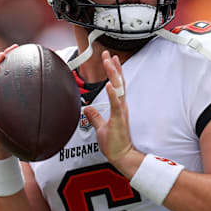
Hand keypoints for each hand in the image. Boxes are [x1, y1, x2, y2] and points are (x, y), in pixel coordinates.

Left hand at [84, 51, 133, 165]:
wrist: (122, 156)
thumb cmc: (115, 143)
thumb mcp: (101, 127)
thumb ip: (95, 116)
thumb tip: (88, 108)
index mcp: (118, 106)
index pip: (117, 85)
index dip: (114, 72)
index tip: (110, 59)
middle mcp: (121, 106)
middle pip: (118, 82)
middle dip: (113, 67)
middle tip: (108, 54)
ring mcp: (121, 112)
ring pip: (119, 89)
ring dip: (113, 75)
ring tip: (109, 62)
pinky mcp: (120, 119)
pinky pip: (117, 105)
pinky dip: (113, 94)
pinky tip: (110, 85)